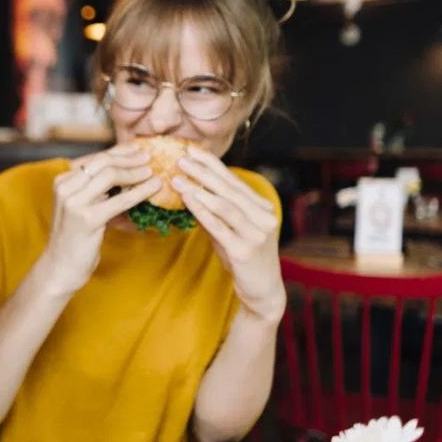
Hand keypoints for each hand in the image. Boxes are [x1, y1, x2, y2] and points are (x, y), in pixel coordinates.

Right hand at [41, 143, 161, 293]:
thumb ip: (98, 190)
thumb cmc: (75, 238)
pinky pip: (120, 200)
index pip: (95, 158)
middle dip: (129, 158)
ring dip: (136, 172)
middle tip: (149, 158)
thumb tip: (129, 172)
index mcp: (62, 180)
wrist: (60, 267)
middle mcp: (64, 187)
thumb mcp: (82, 207)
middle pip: (102, 162)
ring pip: (110, 175)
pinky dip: (140, 191)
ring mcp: (73, 202)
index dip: (119, 151)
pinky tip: (154, 187)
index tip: (138, 149)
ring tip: (153, 172)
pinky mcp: (87, 218)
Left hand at [173, 146, 285, 323]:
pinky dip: (201, 210)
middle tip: (181, 158)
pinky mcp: (245, 249)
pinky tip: (187, 200)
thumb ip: (215, 212)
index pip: (233, 180)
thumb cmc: (243, 257)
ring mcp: (256, 233)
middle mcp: (263, 216)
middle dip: (203, 172)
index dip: (212, 164)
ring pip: (224, 205)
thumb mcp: (229, 230)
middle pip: (228, 189)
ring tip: (178, 178)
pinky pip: (219, 226)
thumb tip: (190, 190)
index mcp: (261, 207)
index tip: (192, 150)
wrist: (262, 290)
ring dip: (199, 189)